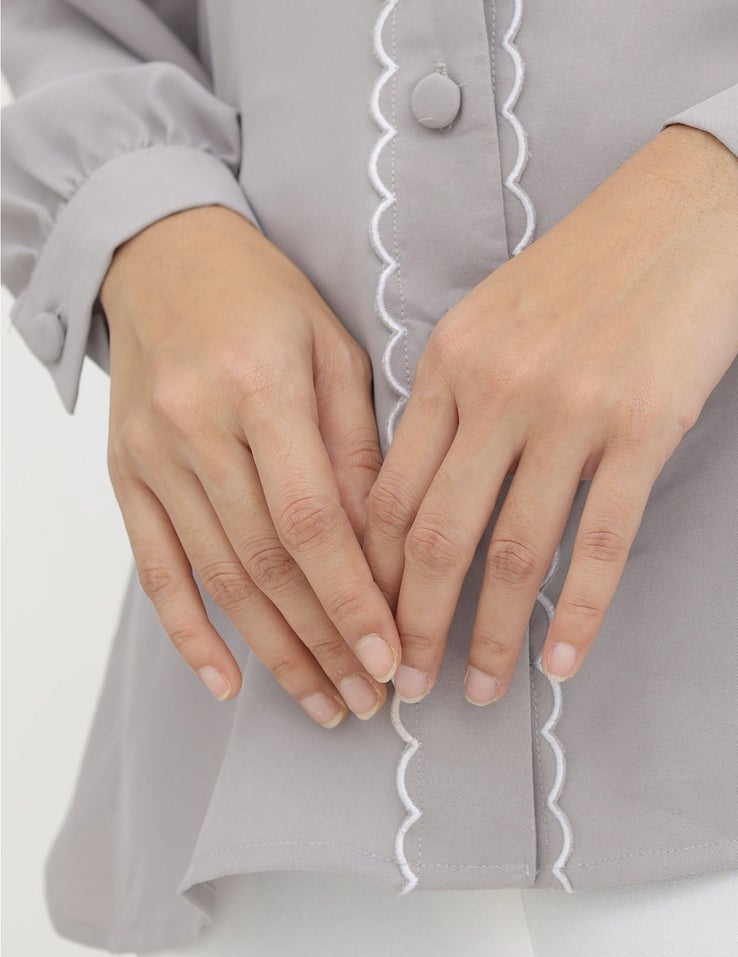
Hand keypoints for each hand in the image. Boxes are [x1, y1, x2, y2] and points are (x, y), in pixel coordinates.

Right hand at [101, 205, 401, 726]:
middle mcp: (199, 428)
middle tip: (372, 697)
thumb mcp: (335, 348)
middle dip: (324, 641)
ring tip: (326, 701)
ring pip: (217, 577)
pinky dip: (189, 631)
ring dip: (274, 650)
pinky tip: (227, 679)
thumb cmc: (267, 297)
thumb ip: (360, 443)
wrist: (162, 256)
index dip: (352, 597)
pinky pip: (155, 567)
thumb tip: (388, 543)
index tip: (392, 653)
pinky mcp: (126, 474)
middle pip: (266, 563)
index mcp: (263, 389)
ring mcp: (153, 456)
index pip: (313, 520)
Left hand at [363, 124, 737, 703]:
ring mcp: (571, 411)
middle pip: (437, 535)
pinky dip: (579, 612)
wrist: (688, 212)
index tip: (368, 626)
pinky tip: (563, 659)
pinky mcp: (643, 429)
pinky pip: (601, 543)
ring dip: (490, 636)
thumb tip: (424, 487)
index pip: (390, 491)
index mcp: (450, 360)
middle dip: (414, 626)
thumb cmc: (591, 265)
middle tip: (404, 688)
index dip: (372, 575)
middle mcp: (498, 388)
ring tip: (480, 691)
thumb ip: (455, 391)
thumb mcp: (494, 312)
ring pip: (514, 551)